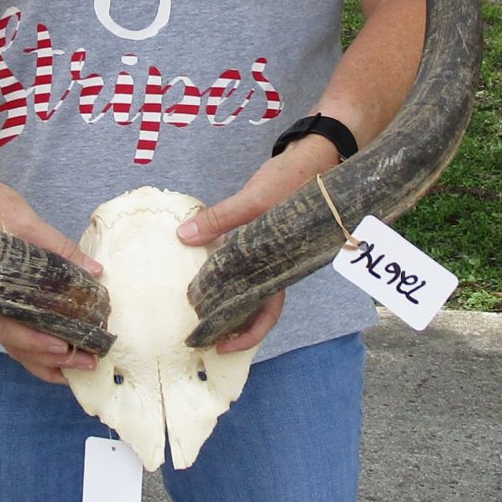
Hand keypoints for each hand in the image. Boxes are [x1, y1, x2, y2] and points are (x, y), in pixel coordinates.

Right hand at [0, 172, 102, 384]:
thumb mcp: (28, 223)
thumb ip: (59, 249)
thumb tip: (95, 271)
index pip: (10, 328)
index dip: (36, 344)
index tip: (64, 349)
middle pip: (16, 344)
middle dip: (51, 360)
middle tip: (86, 364)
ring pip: (16, 342)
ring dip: (45, 359)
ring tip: (77, 368)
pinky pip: (16, 329)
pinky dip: (36, 344)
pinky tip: (59, 348)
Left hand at [177, 133, 341, 352]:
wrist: (317, 155)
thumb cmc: (292, 181)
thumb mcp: (254, 200)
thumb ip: (220, 219)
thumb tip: (183, 237)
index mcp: (282, 265)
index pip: (267, 312)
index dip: (247, 335)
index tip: (222, 346)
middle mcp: (279, 264)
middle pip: (257, 305)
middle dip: (232, 323)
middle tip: (202, 334)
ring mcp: (274, 250)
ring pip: (250, 284)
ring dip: (228, 295)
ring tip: (201, 304)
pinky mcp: (267, 235)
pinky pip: (246, 261)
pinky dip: (228, 268)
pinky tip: (208, 265)